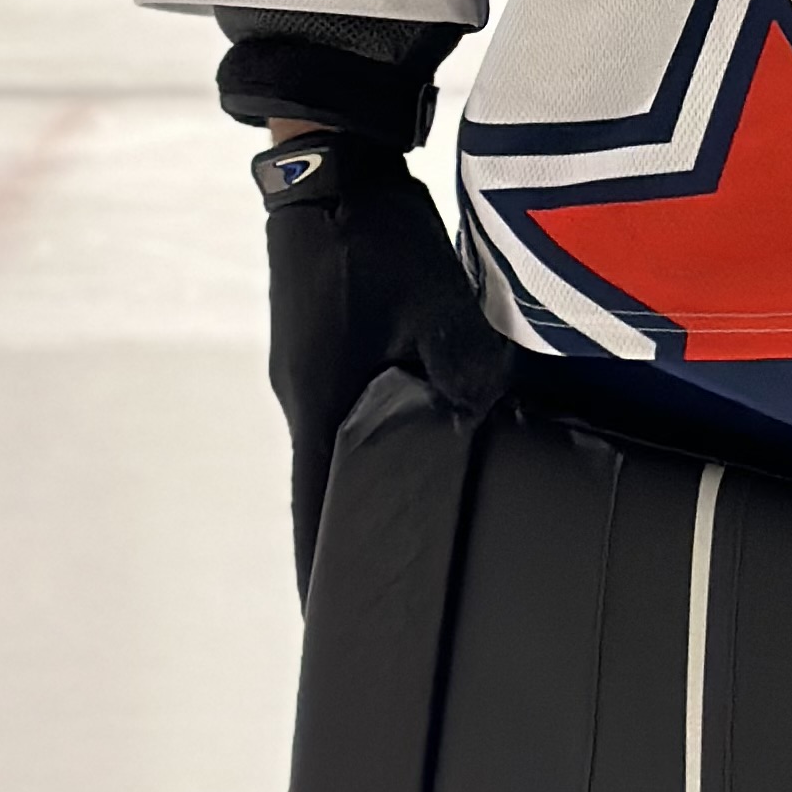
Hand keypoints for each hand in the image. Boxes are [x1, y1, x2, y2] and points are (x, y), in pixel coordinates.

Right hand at [255, 131, 522, 593]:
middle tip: (396, 577)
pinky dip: (378, 424)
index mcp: (318, 403)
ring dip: (372, 471)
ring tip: (417, 509)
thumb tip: (486, 414)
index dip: (326, 575)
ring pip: (344, 438)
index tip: (337, 631)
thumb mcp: (428, 301)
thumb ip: (460, 363)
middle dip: (358, 531)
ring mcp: (310, 363)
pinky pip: (352, 398)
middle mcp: (305, 394)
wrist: (329, 161)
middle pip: (326, 486)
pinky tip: (420, 423)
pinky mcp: (325, 335)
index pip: (316, 517)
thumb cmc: (368, 235)